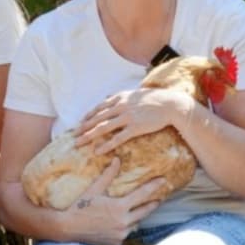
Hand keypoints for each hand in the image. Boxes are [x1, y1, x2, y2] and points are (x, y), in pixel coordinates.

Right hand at [63, 158, 163, 244]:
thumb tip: (117, 159)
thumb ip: (108, 175)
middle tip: (160, 198)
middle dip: (152, 204)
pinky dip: (125, 228)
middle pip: (144, 211)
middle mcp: (123, 222)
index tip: (163, 180)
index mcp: (119, 207)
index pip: (141, 194)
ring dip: (137, 217)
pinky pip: (126, 233)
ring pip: (135, 224)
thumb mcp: (94, 190)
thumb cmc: (80, 207)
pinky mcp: (117, 243)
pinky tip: (120, 224)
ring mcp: (121, 234)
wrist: (69, 229)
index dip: (153, 186)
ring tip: (139, 210)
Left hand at [75, 88, 195, 154]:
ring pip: (103, 127)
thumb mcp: (135, 93)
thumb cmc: (155, 99)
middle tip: (74, 135)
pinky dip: (106, 145)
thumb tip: (109, 96)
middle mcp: (121, 106)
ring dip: (89, 136)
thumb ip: (121, 96)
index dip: (88, 115)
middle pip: (98, 118)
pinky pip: (117, 138)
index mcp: (120, 97)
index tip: (80, 122)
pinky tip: (98, 151)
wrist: (170, 104)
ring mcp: (127, 117)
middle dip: (84, 127)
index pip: (99, 107)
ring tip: (79, 143)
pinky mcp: (135, 127)